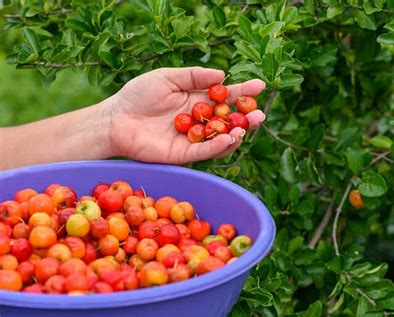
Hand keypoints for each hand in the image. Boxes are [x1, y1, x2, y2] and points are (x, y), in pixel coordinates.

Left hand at [107, 67, 265, 163]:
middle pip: (229, 120)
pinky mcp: (184, 154)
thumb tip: (222, 75)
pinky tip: (229, 137)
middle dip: (246, 117)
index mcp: (197, 100)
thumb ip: (194, 76)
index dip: (243, 91)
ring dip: (236, 134)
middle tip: (259, 113)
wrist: (117, 119)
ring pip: (221, 139)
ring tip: (246, 126)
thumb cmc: (138, 95)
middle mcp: (199, 120)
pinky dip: (218, 146)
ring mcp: (193, 138)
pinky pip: (205, 151)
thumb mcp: (168, 77)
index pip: (226, 97)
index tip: (260, 85)